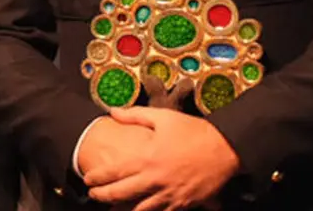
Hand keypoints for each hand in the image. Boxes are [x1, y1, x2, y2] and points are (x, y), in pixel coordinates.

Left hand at [85, 107, 239, 210]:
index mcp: (147, 158)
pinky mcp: (182, 204)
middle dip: (103, 197)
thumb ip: (135, 115)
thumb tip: (113, 111)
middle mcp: (155, 180)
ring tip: (112, 210)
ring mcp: (168, 195)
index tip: (87, 179)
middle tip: (93, 196)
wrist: (225, 148)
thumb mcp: (164, 117)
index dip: (97, 178)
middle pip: (120, 195)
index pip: (113, 172)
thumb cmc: (194, 131)